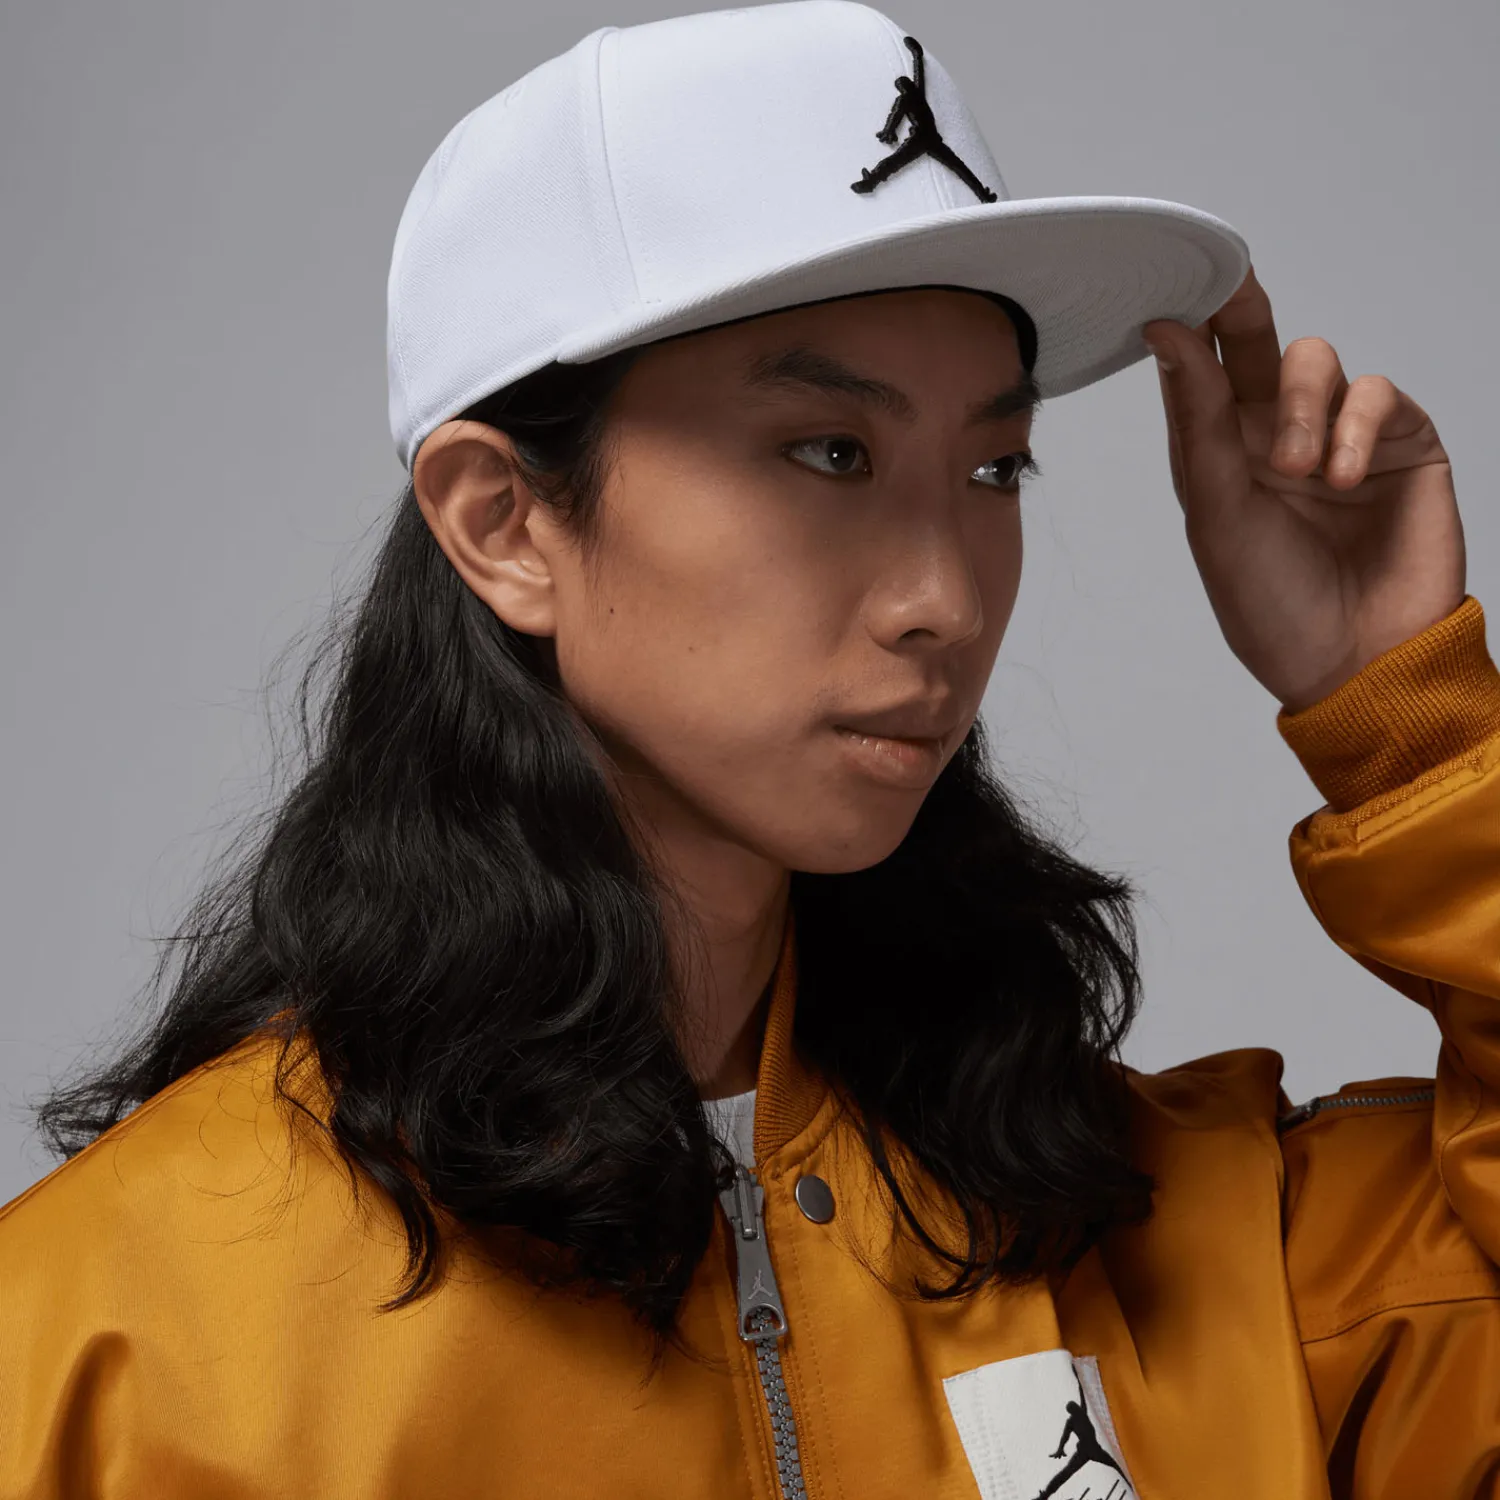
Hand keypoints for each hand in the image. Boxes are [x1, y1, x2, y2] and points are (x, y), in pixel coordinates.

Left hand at [1142, 265, 1465, 712]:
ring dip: (1303, 406)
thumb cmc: (1274, 605)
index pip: (1199, 374)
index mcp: (1219, 457)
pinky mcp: (1399, 445)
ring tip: (1298, 470)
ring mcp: (1338, 437)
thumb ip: (1198, 421)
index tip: (1168, 289)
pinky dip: (1355, 426)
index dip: (1185, 328)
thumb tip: (1166, 332)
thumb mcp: (1219, 514)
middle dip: (1242, 313)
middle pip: (1256, 347)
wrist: (1356, 664)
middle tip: (1233, 292)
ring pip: (1316, 362)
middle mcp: (1274, 438)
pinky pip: (1377, 395)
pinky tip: (1340, 478)